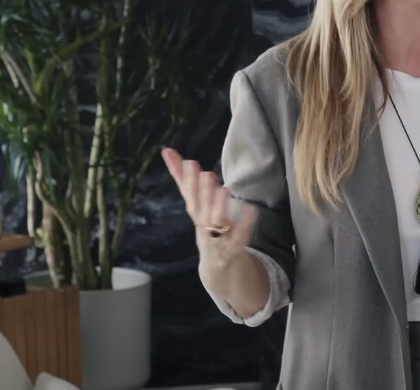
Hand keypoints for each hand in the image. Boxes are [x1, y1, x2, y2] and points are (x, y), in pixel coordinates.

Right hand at [161, 147, 257, 269]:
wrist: (218, 270)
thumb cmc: (207, 228)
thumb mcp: (196, 204)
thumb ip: (183, 178)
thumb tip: (167, 150)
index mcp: (195, 212)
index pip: (189, 195)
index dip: (188, 180)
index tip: (189, 162)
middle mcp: (202, 225)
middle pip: (200, 208)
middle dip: (201, 191)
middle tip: (205, 173)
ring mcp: (216, 239)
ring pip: (215, 223)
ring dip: (218, 207)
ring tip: (223, 189)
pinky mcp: (232, 250)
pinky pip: (238, 238)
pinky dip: (244, 225)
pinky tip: (252, 210)